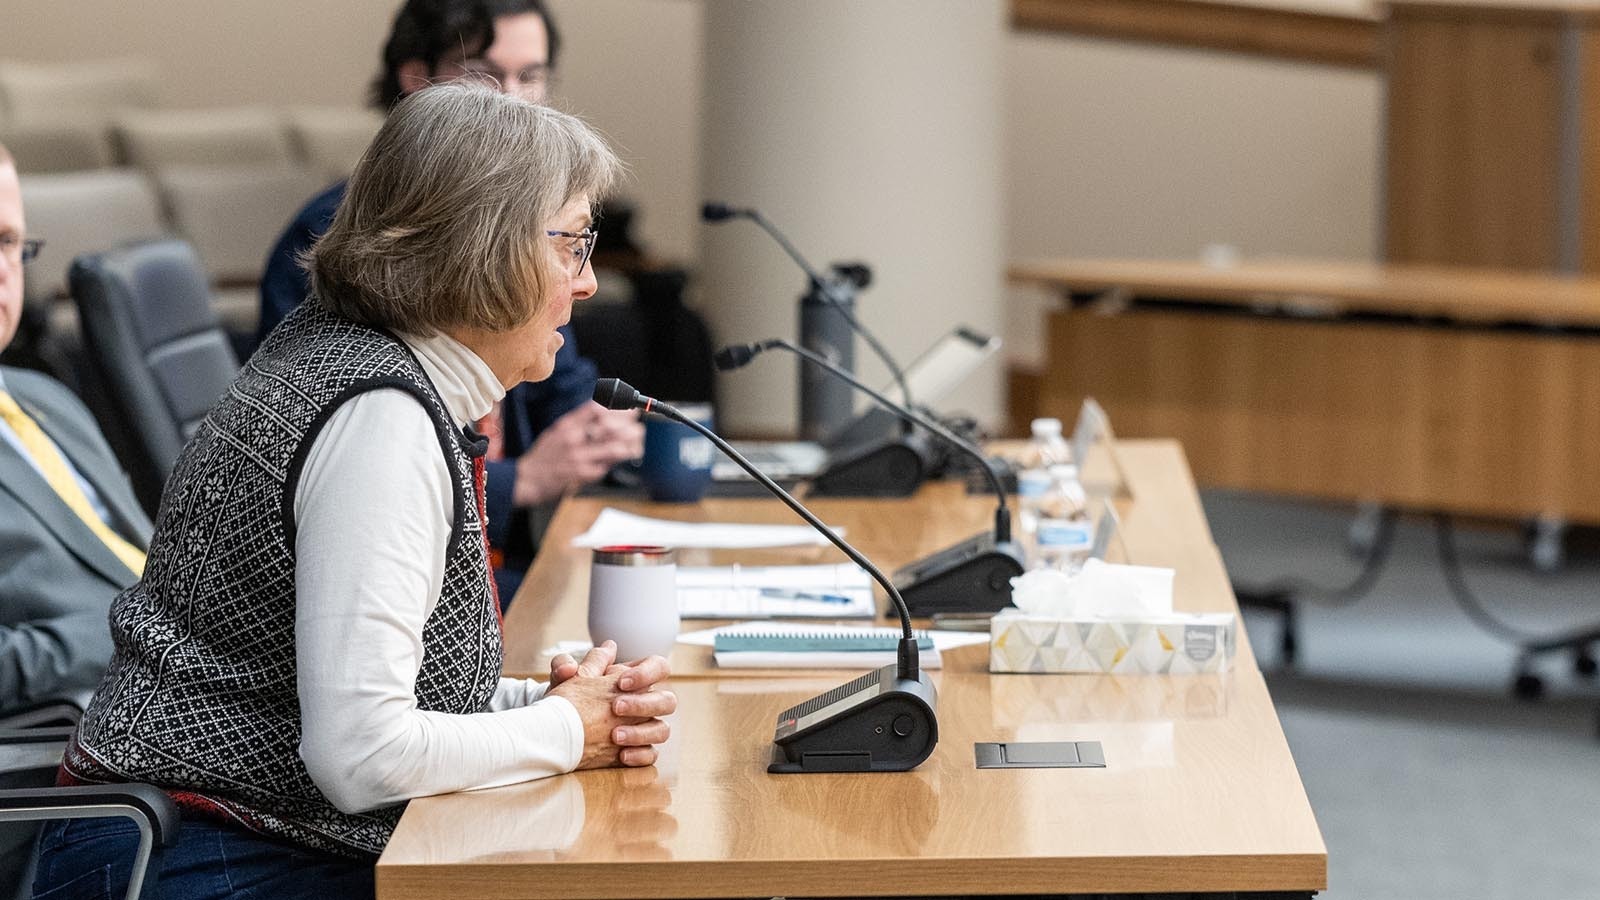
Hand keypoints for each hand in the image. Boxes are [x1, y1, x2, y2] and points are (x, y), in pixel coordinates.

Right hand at [512, 402, 644, 505]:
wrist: (527, 479)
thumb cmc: (544, 456)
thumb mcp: (557, 430)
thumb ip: (578, 421)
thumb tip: (603, 410)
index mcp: (566, 426)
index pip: (595, 410)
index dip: (616, 407)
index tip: (628, 406)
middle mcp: (573, 439)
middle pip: (607, 427)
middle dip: (627, 424)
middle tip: (637, 422)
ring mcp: (579, 458)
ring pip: (612, 447)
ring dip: (629, 441)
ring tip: (638, 437)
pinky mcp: (583, 474)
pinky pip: (608, 465)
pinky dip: (621, 459)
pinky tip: (630, 454)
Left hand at [547, 643, 674, 768]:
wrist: (554, 730)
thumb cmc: (564, 699)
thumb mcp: (565, 679)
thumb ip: (578, 661)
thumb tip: (607, 647)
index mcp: (633, 679)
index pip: (659, 667)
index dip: (647, 673)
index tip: (621, 683)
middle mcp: (643, 703)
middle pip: (668, 700)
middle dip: (644, 704)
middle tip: (615, 707)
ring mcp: (643, 728)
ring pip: (662, 730)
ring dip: (641, 732)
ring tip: (614, 736)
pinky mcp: (637, 751)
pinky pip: (651, 755)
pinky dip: (639, 755)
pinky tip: (621, 755)